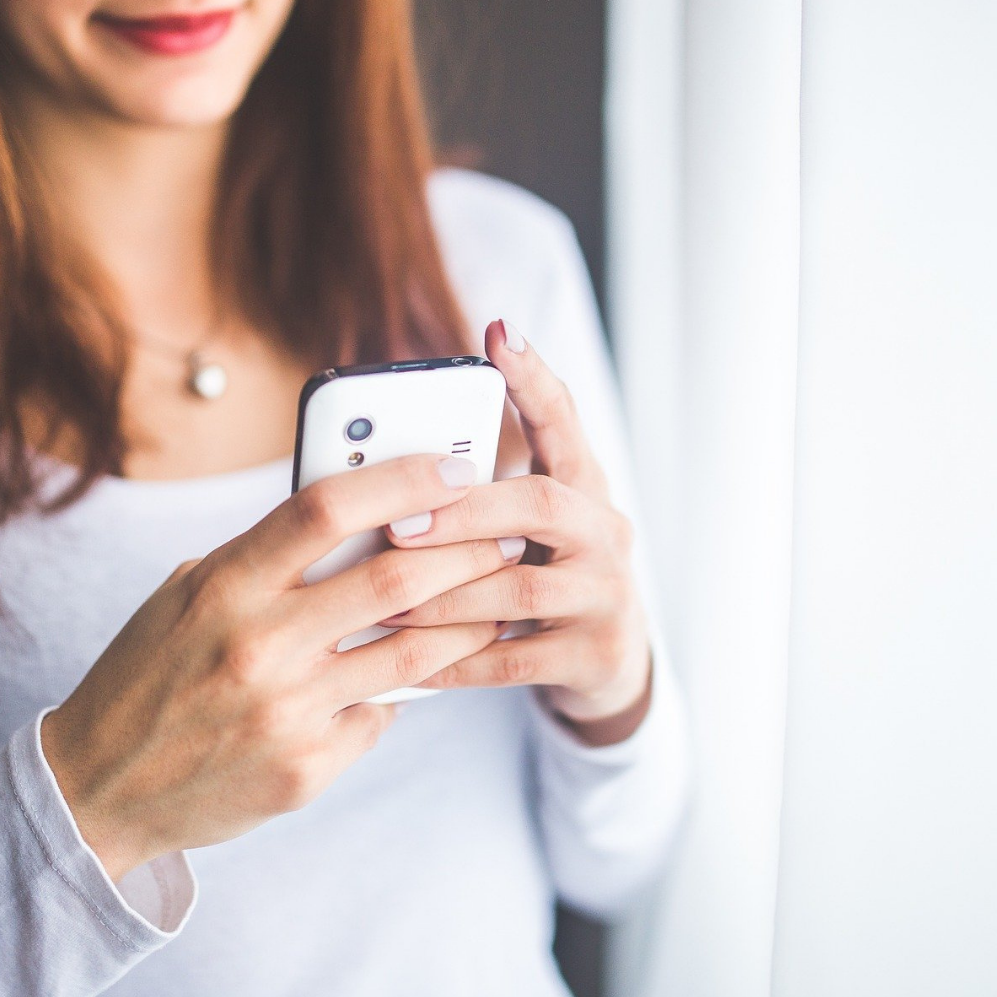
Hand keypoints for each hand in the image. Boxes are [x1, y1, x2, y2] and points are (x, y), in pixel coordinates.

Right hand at [40, 454, 522, 881]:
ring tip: (501, 598)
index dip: (400, 478)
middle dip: (466, 550)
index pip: (326, 508)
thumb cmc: (151, 673)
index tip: (452, 466)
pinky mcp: (307, 765)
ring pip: (413, 653)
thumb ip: (267, 558)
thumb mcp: (190, 595)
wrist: (99, 789)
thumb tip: (361, 521)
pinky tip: (430, 672)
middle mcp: (258, 644)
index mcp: (224, 585)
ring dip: (470, 620)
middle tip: (505, 533)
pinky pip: (383, 712)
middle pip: (393, 579)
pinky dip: (409, 688)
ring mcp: (286, 710)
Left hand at [383, 320, 652, 744]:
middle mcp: (606, 532)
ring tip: (386, 599)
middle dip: (465, 512)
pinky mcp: (595, 654)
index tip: (498, 332)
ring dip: (447, 595)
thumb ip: (485, 495)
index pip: (564, 422)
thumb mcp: (532, 527)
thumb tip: (397, 463)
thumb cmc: (550, 574)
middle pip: (540, 504)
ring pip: (521, 589)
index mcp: (584, 488)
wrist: (610, 659)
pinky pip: (514, 660)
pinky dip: (457, 661)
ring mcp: (607, 594)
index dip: (533, 378)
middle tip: (398, 524)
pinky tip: (411, 664)